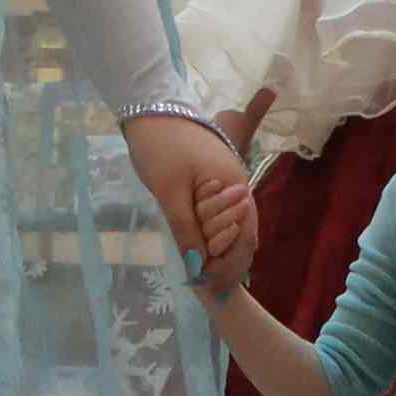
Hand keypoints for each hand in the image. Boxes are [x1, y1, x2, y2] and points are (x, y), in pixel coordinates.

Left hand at [125, 111, 254, 283]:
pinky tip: (198, 244)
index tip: (210, 286)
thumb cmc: (161, 148)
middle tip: (206, 286)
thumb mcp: (170, 193)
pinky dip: (211, 230)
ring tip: (201, 271)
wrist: (150, 109)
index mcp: (234, 187)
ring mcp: (228, 180)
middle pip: (242, 233)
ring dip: (218, 246)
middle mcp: (239, 184)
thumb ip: (186, 230)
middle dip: (226, 260)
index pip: (245, 237)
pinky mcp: (214, 178)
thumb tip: (197, 267)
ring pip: (231, 223)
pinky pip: (220, 211)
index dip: (230, 265)